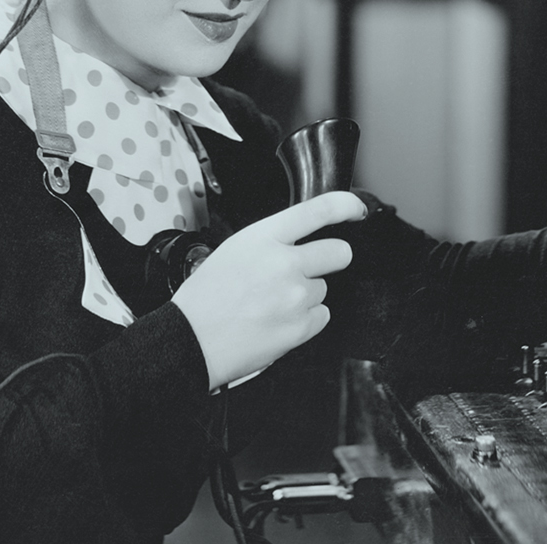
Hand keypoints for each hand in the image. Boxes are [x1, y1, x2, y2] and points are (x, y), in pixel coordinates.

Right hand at [174, 191, 367, 386]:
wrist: (190, 341)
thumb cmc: (204, 299)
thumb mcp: (233, 251)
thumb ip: (271, 243)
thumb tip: (299, 244)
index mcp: (263, 238)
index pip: (318, 211)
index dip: (346, 206)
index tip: (356, 210)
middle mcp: (284, 263)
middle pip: (339, 252)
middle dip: (331, 259)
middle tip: (309, 270)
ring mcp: (295, 296)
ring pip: (324, 289)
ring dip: (307, 295)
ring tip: (272, 304)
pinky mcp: (301, 327)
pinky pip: (321, 316)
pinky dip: (305, 320)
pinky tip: (278, 320)